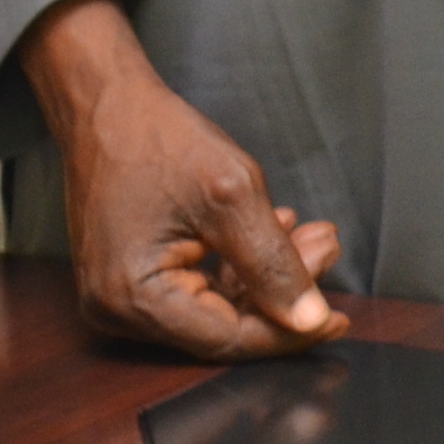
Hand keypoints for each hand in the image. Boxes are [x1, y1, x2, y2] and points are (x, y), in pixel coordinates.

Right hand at [19, 0, 342, 358]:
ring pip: (216, 306)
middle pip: (223, 325)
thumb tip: (310, 319)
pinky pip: (196, 287)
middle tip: (326, 248)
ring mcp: (120, 295)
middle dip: (282, 290)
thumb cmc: (157, 138)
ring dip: (267, 273)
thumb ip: (273, 264)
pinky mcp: (132, 276)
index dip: (288, 331)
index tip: (336, 316)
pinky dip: (238, 265)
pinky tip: (274, 232)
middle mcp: (118, 309)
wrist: (108, 104)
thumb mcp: (232, 196)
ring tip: (312, 234)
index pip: (228, 338)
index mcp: (133, 298)